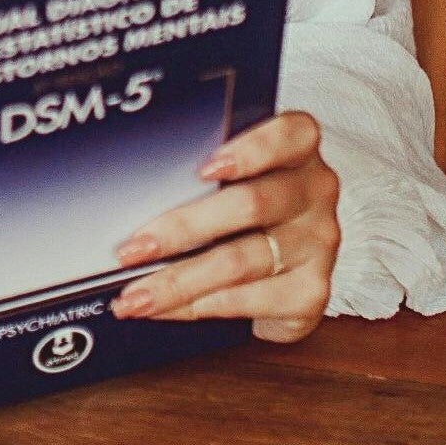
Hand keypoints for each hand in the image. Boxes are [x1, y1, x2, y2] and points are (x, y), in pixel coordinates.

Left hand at [108, 110, 340, 343]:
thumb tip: (128, 193)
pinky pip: (246, 300)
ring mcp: (317, 244)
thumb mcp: (233, 177)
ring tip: (136, 294)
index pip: (290, 135)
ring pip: (240, 261)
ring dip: (178, 280)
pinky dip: (197, 307)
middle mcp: (314, 192)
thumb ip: (199, 172)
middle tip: (131, 249)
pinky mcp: (312, 292)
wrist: (287, 266)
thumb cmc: (245, 208)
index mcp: (297, 149)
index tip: (203, 168)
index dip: (250, 150)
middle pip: (249, 205)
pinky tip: (166, 309)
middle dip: (181, 229)